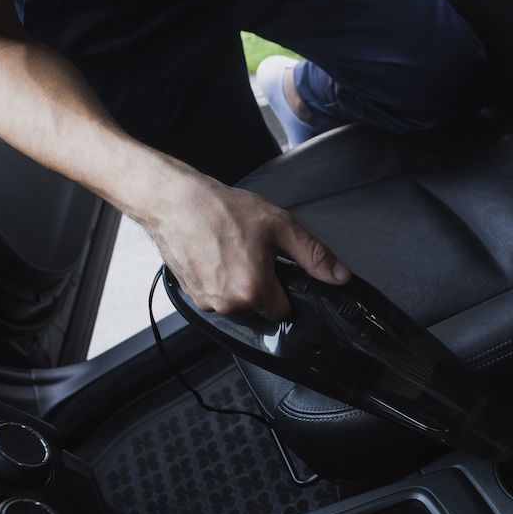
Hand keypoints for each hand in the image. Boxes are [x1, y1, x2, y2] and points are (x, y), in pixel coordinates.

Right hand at [141, 171, 350, 320]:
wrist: (174, 201)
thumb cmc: (220, 209)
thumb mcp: (279, 226)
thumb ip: (314, 255)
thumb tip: (338, 275)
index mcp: (252, 290)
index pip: (285, 312)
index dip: (287, 291)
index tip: (280, 271)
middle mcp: (227, 303)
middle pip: (260, 308)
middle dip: (263, 285)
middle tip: (255, 253)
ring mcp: (206, 301)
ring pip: (237, 303)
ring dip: (240, 283)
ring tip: (233, 250)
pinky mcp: (191, 294)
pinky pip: (217, 295)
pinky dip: (220, 279)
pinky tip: (217, 254)